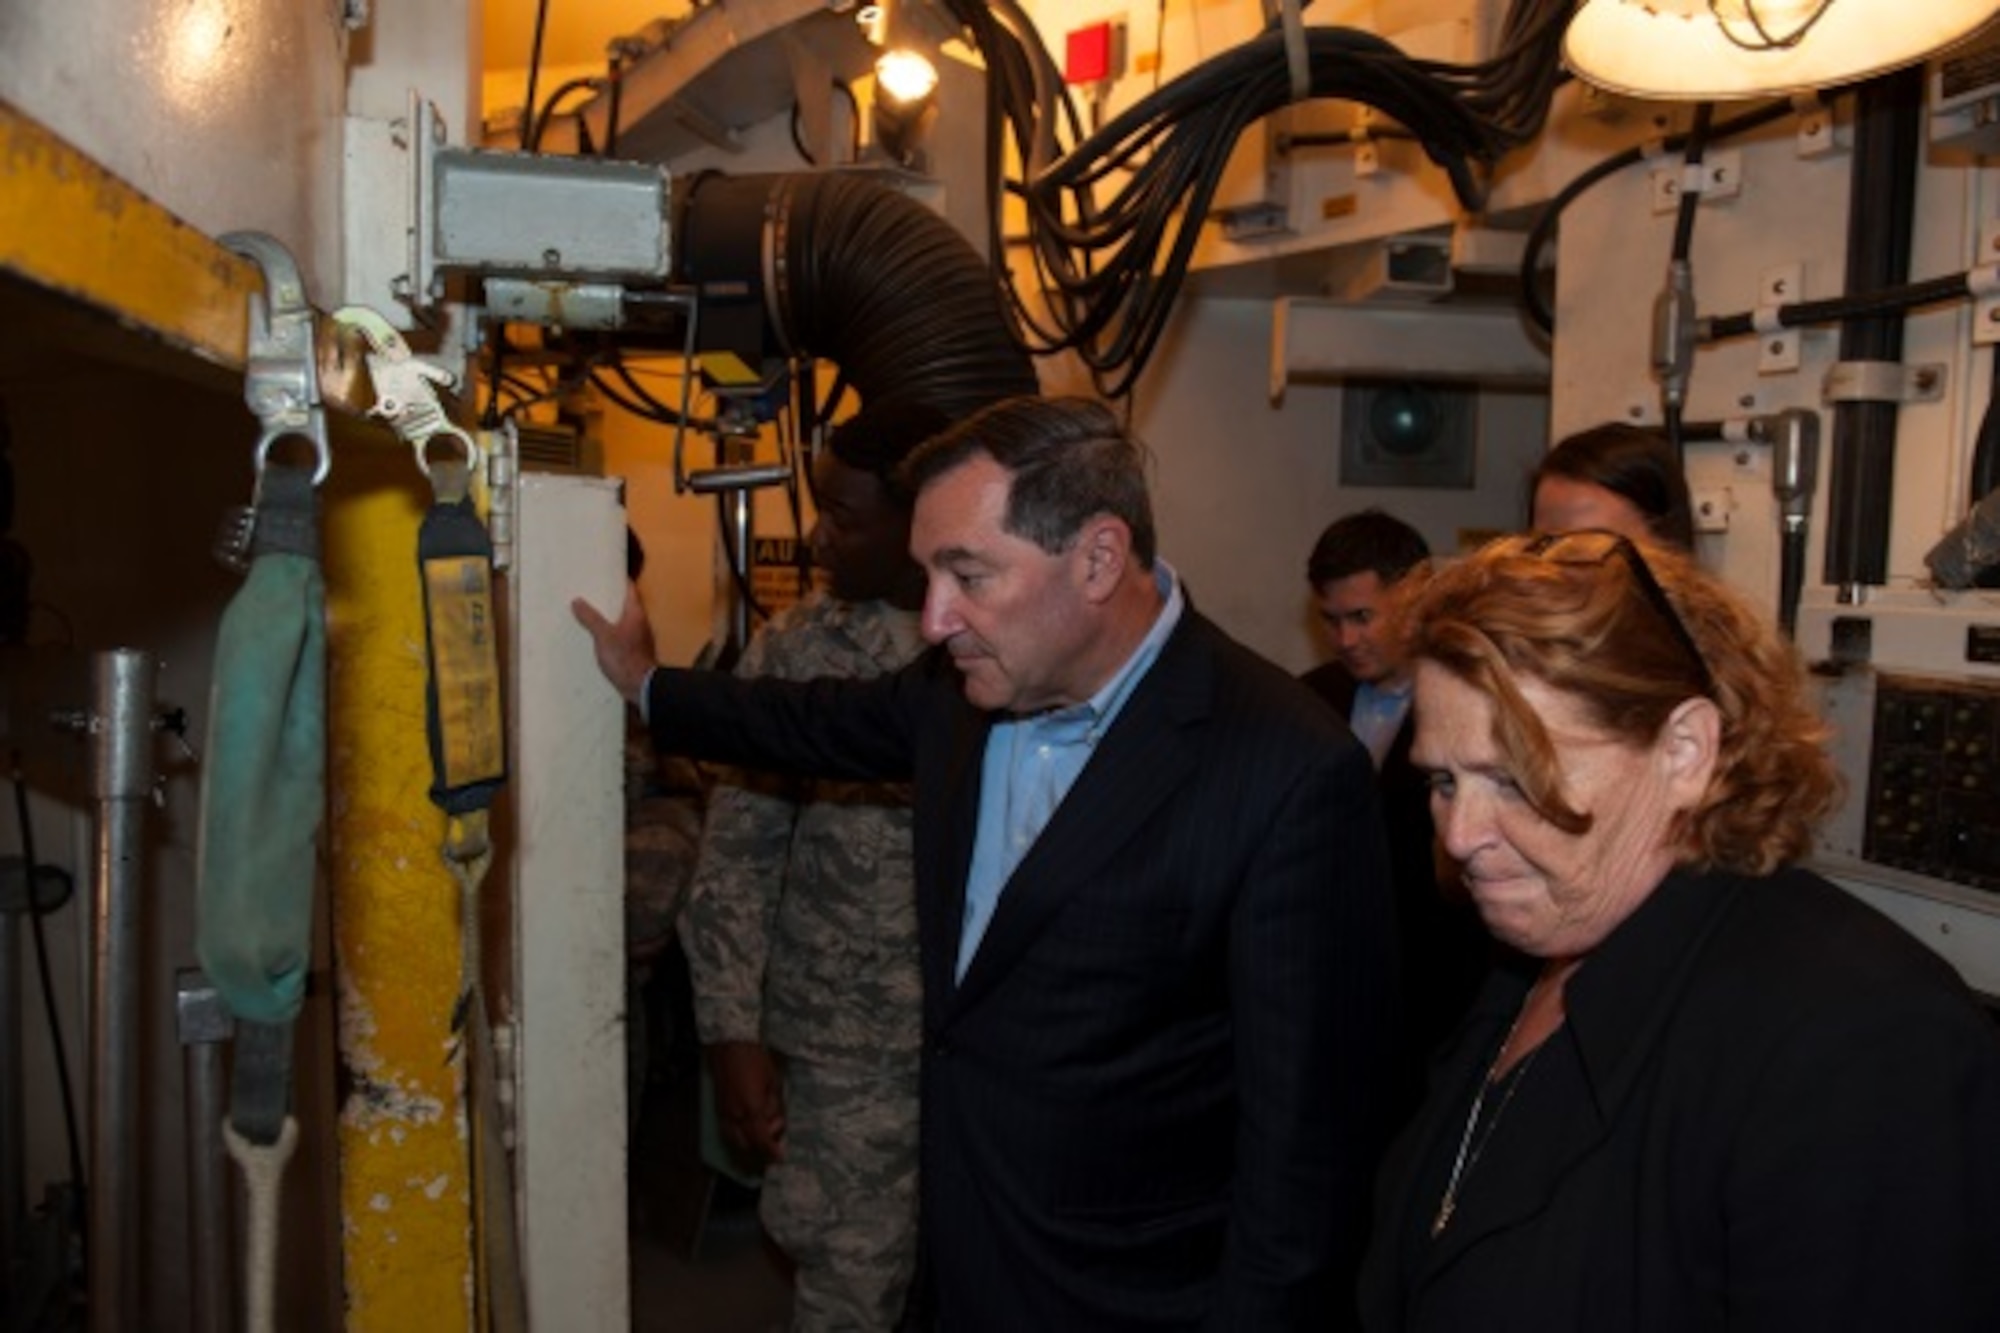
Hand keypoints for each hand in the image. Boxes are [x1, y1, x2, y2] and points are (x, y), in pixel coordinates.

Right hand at [570, 584, 656, 703]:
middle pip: (626, 605)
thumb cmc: (625, 658)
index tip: (609, 573)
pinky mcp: (634, 652)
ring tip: (592, 613)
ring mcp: (639, 638)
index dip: (621, 580)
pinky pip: (621, 636)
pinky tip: (598, 637)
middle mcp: (640, 623)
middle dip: (612, 599)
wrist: (640, 686)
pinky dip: (611, 633)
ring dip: (610, 617)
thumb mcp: (603, 635)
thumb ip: (591, 618)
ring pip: (624, 621)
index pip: (630, 590)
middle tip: (594, 592)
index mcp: (636, 614)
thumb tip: (578, 602)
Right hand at [707, 1040, 785, 1164]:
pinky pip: (725, 1132)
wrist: (729, 1045)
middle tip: (772, 1152)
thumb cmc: (755, 1059)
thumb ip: (774, 1105)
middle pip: (747, 1146)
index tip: (780, 1158)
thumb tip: (775, 1122)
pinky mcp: (717, 1108)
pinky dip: (736, 1139)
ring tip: (759, 1146)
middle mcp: (735, 1115)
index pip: (762, 1140)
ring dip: (747, 1148)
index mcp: (751, 1109)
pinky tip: (744, 1135)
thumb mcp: (773, 1081)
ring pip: (733, 1142)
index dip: (771, 1152)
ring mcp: (723, 1113)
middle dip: (760, 1153)